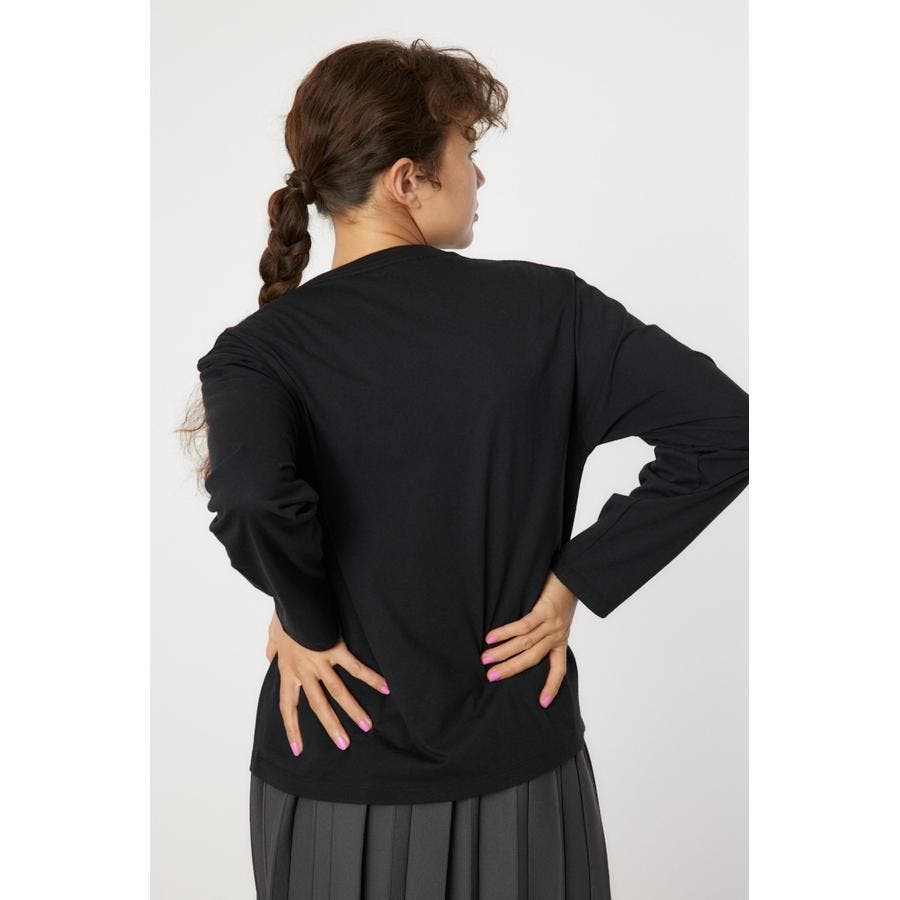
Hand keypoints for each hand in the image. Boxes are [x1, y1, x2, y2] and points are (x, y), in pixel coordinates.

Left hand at [266, 611, 389, 755]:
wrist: (294, 600)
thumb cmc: (285, 614)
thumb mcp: (274, 634)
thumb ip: (272, 648)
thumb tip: (269, 655)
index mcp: (289, 670)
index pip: (288, 706)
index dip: (292, 728)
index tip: (298, 749)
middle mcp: (304, 671)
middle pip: (318, 705)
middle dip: (331, 726)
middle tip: (344, 744)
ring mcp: (320, 662)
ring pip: (337, 692)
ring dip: (353, 710)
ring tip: (367, 725)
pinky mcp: (335, 649)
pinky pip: (355, 668)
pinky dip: (371, 678)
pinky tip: (385, 687)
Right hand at [480, 570, 577, 707]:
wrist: (573, 574)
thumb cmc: (561, 594)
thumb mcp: (557, 618)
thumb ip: (543, 631)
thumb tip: (520, 643)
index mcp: (561, 640)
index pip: (558, 669)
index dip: (551, 687)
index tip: (543, 704)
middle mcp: (557, 635)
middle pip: (532, 659)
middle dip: (510, 669)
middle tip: (491, 677)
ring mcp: (551, 624)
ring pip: (525, 644)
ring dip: (503, 652)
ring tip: (486, 658)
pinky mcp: (544, 610)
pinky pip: (523, 626)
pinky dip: (506, 633)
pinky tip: (491, 637)